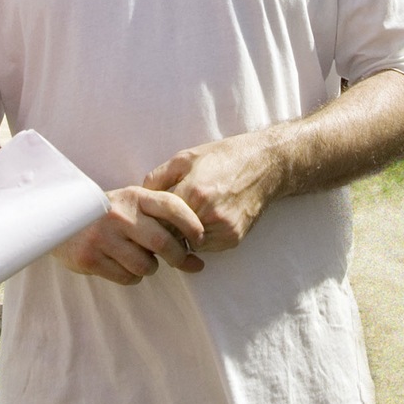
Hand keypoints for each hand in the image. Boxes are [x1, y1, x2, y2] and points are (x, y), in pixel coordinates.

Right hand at [54, 186, 205, 284]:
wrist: (60, 219)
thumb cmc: (107, 214)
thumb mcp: (130, 203)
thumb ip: (158, 217)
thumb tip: (195, 246)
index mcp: (134, 196)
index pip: (173, 206)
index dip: (192, 224)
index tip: (200, 239)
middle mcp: (120, 214)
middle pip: (163, 243)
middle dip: (180, 257)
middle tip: (185, 262)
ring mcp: (104, 236)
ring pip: (146, 265)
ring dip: (151, 268)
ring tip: (142, 259)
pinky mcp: (91, 257)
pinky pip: (127, 277)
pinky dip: (132, 276)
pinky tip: (123, 264)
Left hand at [143, 132, 284, 252]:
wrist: (264, 165)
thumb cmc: (222, 157)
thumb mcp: (186, 157)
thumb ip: (158, 177)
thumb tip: (139, 196)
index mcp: (192, 192)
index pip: (157, 220)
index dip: (149, 221)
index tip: (146, 219)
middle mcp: (207, 214)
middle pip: (171, 237)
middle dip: (163, 232)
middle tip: (159, 225)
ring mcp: (222, 229)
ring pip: (188, 245)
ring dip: (182, 237)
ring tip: (184, 220)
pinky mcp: (233, 239)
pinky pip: (206, 247)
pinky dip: (201, 238)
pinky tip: (203, 221)